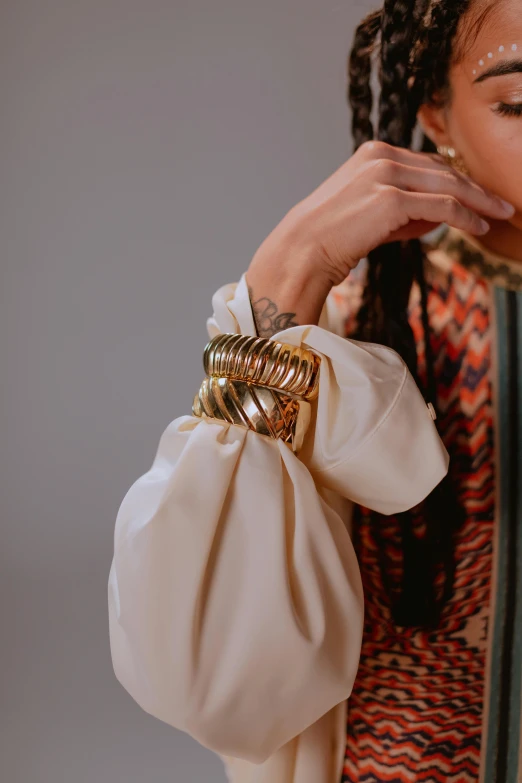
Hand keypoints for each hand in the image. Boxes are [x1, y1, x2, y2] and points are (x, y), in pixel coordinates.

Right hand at [246, 139, 514, 334]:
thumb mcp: (370, 215)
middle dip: (476, 189)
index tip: (479, 195)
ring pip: (448, 186)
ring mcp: (386, 176)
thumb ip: (405, 209)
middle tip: (501, 204)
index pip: (429, 164)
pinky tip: (480, 226)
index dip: (458, 180)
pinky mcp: (391, 200)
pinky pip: (442, 206)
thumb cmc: (332, 238)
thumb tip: (440, 217)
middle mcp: (382, 157)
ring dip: (479, 202)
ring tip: (500, 214)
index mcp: (374, 154)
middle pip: (444, 170)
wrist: (303, 250)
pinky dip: (466, 216)